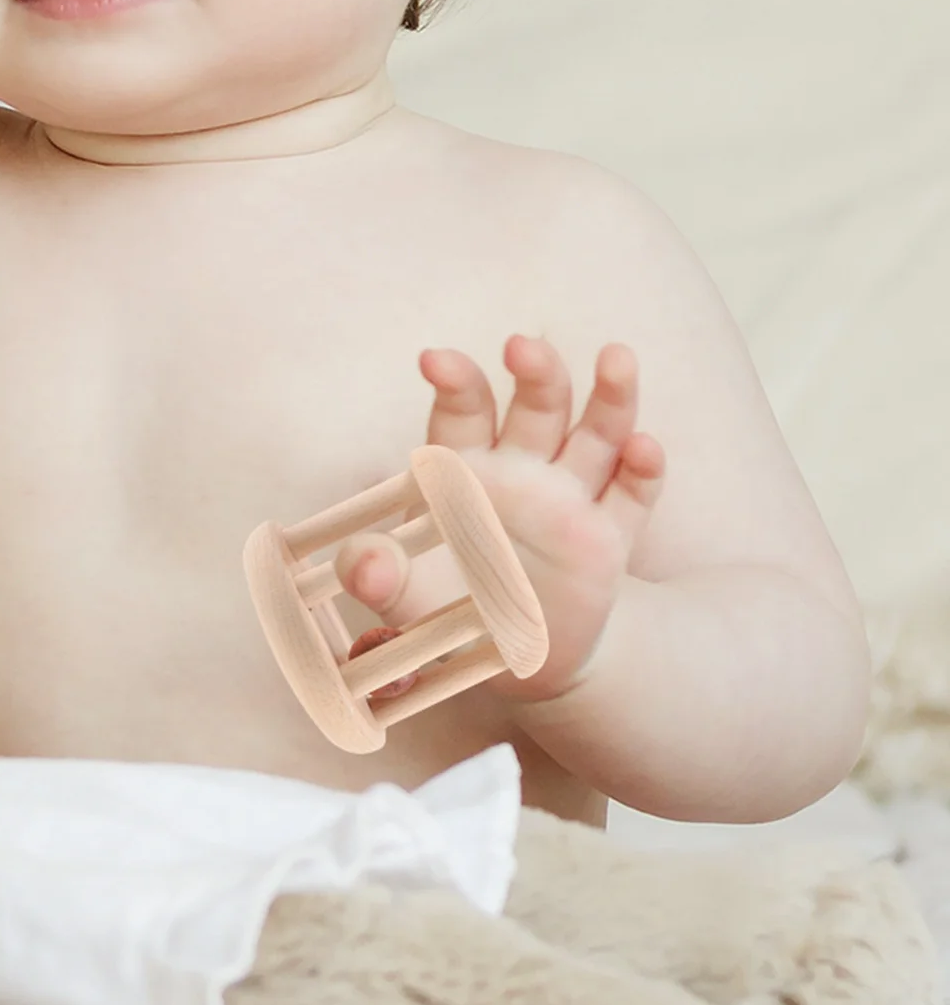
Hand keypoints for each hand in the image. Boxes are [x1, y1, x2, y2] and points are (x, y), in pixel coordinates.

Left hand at [337, 337, 664, 702]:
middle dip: (535, 373)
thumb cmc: (444, 608)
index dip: (455, 382)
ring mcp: (569, 500)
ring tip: (616, 358)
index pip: (463, 412)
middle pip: (537, 406)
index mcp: (464, 470)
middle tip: (521, 347)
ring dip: (610, 396)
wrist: (508, 658)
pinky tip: (643, 448)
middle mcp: (522, 471)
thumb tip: (360, 567)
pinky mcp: (607, 538)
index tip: (433, 359)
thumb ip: (374, 573)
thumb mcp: (400, 594)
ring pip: (597, 434)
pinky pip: (632, 496)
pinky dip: (642, 470)